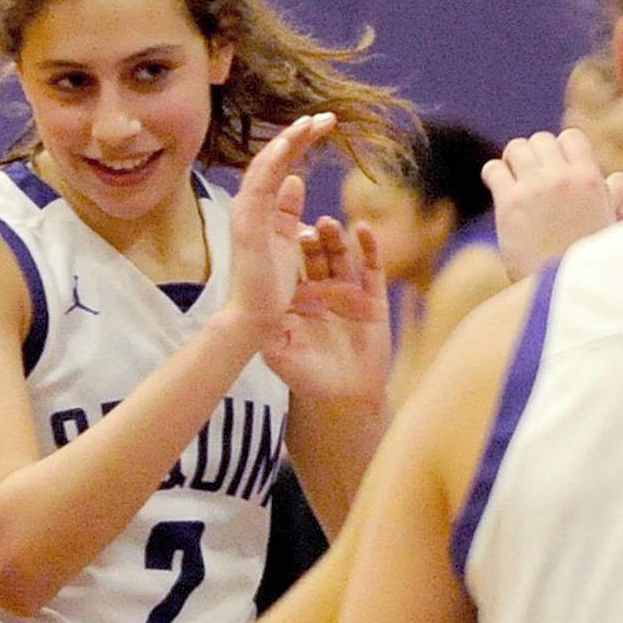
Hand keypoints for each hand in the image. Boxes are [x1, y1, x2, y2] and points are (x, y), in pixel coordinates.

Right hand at [224, 114, 338, 339]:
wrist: (254, 320)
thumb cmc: (270, 288)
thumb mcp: (287, 242)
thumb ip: (289, 212)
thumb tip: (296, 181)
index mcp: (265, 210)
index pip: (282, 168)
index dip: (300, 144)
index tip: (322, 125)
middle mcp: (251, 206)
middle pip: (274, 161)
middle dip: (299, 136)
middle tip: (325, 117)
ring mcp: (246, 213)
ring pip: (265, 166)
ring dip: (287, 141)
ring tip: (310, 122)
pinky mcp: (247, 225)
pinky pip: (259, 187)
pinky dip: (272, 163)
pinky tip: (289, 144)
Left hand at [265, 217, 389, 404]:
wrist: (344, 398)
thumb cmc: (306, 378)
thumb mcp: (278, 355)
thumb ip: (266, 333)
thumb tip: (250, 313)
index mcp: (296, 297)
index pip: (290, 263)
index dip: (285, 244)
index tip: (279, 225)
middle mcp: (321, 289)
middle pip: (316, 253)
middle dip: (312, 237)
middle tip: (306, 224)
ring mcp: (348, 291)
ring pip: (341, 255)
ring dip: (336, 237)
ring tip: (328, 224)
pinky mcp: (372, 298)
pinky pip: (372, 268)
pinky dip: (369, 247)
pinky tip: (363, 229)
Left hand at [484, 128, 622, 280]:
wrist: (567, 290)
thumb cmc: (590, 264)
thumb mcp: (612, 223)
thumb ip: (606, 197)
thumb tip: (610, 182)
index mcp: (591, 180)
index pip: (571, 137)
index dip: (560, 149)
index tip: (555, 166)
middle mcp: (563, 178)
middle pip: (541, 140)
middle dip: (535, 155)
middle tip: (530, 175)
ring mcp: (535, 188)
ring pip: (516, 148)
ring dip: (512, 161)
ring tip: (513, 180)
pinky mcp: (510, 204)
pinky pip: (493, 170)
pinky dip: (493, 175)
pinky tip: (499, 189)